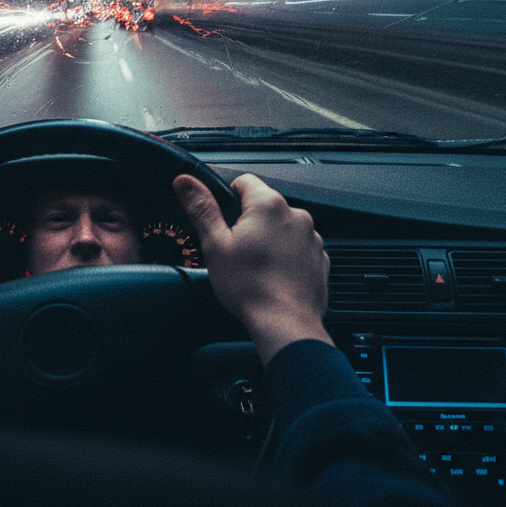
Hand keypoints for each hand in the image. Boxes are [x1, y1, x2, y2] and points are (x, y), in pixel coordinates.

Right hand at [173, 173, 332, 366]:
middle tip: (236, 250)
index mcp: (268, 205)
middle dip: (249, 222)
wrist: (285, 324)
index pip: (244, 182)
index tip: (224, 221)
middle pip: (264, 206)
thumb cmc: (250, 287)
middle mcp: (296, 215)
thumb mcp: (214, 244)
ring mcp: (311, 237)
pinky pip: (297, 247)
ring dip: (270, 239)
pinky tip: (274, 275)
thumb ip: (201, 208)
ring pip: (282, 227)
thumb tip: (185, 181)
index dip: (228, 198)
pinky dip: (286, 256)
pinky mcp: (320, 258)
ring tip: (256, 266)